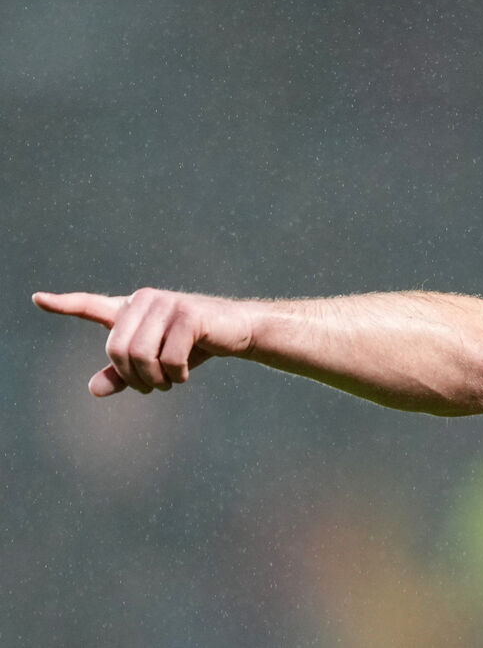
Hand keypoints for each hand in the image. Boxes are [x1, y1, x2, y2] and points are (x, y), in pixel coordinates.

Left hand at [33, 288, 253, 396]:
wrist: (238, 331)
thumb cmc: (194, 345)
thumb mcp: (156, 362)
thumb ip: (124, 374)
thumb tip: (93, 390)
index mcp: (131, 308)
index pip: (91, 305)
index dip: (64, 304)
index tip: (37, 299)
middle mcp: (144, 300)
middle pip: (116, 349)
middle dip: (133, 377)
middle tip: (152, 387)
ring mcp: (166, 304)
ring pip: (139, 354)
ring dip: (154, 378)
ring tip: (169, 382)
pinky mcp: (188, 315)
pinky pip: (168, 356)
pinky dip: (175, 374)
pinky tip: (183, 374)